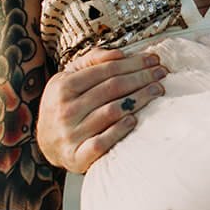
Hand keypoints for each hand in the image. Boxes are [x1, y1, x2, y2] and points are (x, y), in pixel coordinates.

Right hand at [36, 48, 167, 172]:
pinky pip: (103, 141)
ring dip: (139, 99)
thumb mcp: (68, 79)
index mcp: (63, 86)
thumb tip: (120, 54)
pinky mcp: (78, 156)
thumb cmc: (64, 105)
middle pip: (112, 88)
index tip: (154, 59)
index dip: (133, 63)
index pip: (106, 70)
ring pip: (112, 112)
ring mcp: (71, 134)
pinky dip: (120, 130)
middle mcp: (65, 109)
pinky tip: (135, 119)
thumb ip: (91, 61)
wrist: (48, 144)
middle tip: (162, 73)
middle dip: (142, 77)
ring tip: (158, 91)